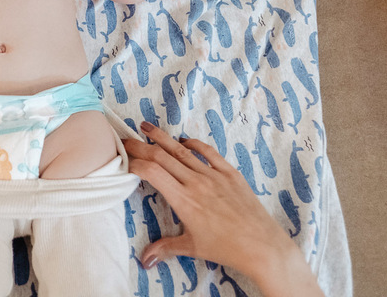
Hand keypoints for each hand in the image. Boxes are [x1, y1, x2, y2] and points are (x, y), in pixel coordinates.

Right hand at [124, 123, 321, 296]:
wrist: (262, 245)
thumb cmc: (227, 248)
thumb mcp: (192, 247)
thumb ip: (165, 248)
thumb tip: (144, 260)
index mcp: (184, 200)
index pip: (152, 172)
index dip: (135, 163)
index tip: (124, 161)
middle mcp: (196, 183)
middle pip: (162, 156)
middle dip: (141, 145)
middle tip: (126, 139)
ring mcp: (214, 175)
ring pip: (182, 150)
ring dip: (162, 137)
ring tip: (147, 127)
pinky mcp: (230, 174)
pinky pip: (208, 153)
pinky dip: (193, 144)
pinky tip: (183, 141)